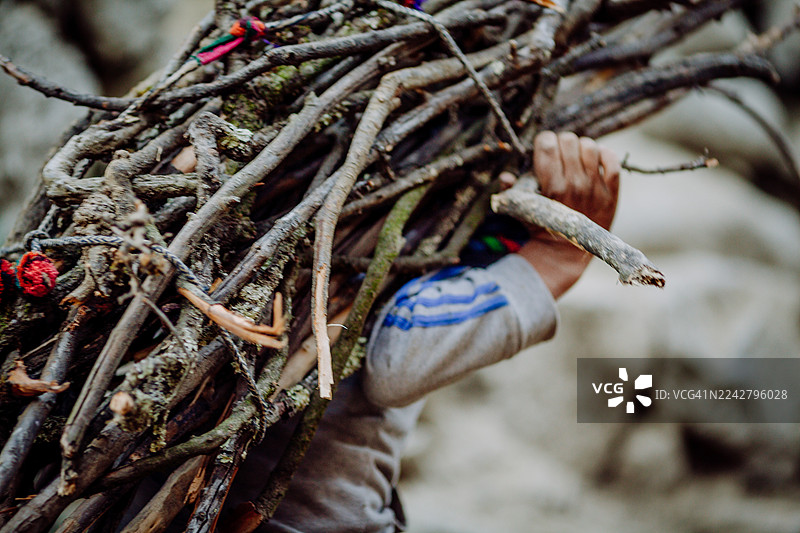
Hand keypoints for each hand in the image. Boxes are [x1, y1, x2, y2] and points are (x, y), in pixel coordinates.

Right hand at [515, 131, 619, 298]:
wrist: (566, 251)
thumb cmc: (540, 226)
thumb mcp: (522, 210)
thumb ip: (511, 191)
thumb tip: (505, 176)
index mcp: (552, 186)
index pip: (547, 144)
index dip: (543, 141)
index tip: (542, 148)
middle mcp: (576, 184)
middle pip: (568, 140)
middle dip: (559, 143)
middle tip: (558, 154)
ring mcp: (596, 188)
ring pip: (590, 146)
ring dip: (580, 148)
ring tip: (574, 158)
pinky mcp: (612, 192)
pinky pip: (613, 160)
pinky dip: (604, 154)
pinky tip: (594, 160)